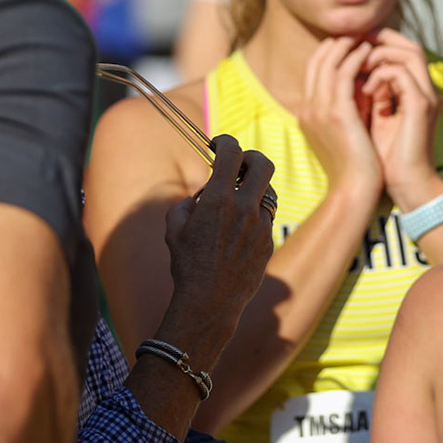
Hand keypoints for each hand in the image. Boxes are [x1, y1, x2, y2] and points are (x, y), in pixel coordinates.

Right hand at [160, 133, 276, 361]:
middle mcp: (244, 207)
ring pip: (267, 192)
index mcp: (218, 199)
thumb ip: (187, 203)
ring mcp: (260, 224)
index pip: (231, 152)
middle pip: (263, 163)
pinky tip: (238, 232)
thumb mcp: (174, 229)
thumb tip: (199, 196)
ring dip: (252, 191)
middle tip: (239, 164)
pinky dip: (254, 217)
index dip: (225, 141)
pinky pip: (265, 218)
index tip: (218, 143)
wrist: (209, 302)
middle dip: (251, 157)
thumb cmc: (186, 265)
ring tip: (235, 205)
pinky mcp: (268, 241)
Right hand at [295, 36, 383, 203]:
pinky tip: (368, 51)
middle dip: (335, 43)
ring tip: (363, 37)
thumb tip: (362, 85)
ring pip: (328, 63)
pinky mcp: (337, 113)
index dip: (329, 53)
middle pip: (316, 62)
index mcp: (308, 113)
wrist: (355, 190)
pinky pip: (343, 73)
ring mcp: (319, 110)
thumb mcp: (347, 129)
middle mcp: (308, 108)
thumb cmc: (356, 164)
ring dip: (346, 45)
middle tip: (356, 33)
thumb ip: (348, 107)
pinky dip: (355, 58)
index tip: (349, 43)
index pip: (313, 72)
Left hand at [361, 30, 442, 212]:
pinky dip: (380, 75)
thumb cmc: (387, 159)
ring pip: (410, 53)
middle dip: (382, 40)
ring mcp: (426, 96)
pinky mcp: (421, 106)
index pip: (404, 52)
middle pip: (411, 45)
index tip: (352, 44)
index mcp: (415, 92)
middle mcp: (425, 90)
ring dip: (380, 55)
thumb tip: (349, 75)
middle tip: (354, 43)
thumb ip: (370, 95)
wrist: (406, 185)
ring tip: (357, 67)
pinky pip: (402, 74)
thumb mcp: (374, 119)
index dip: (380, 42)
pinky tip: (364, 89)